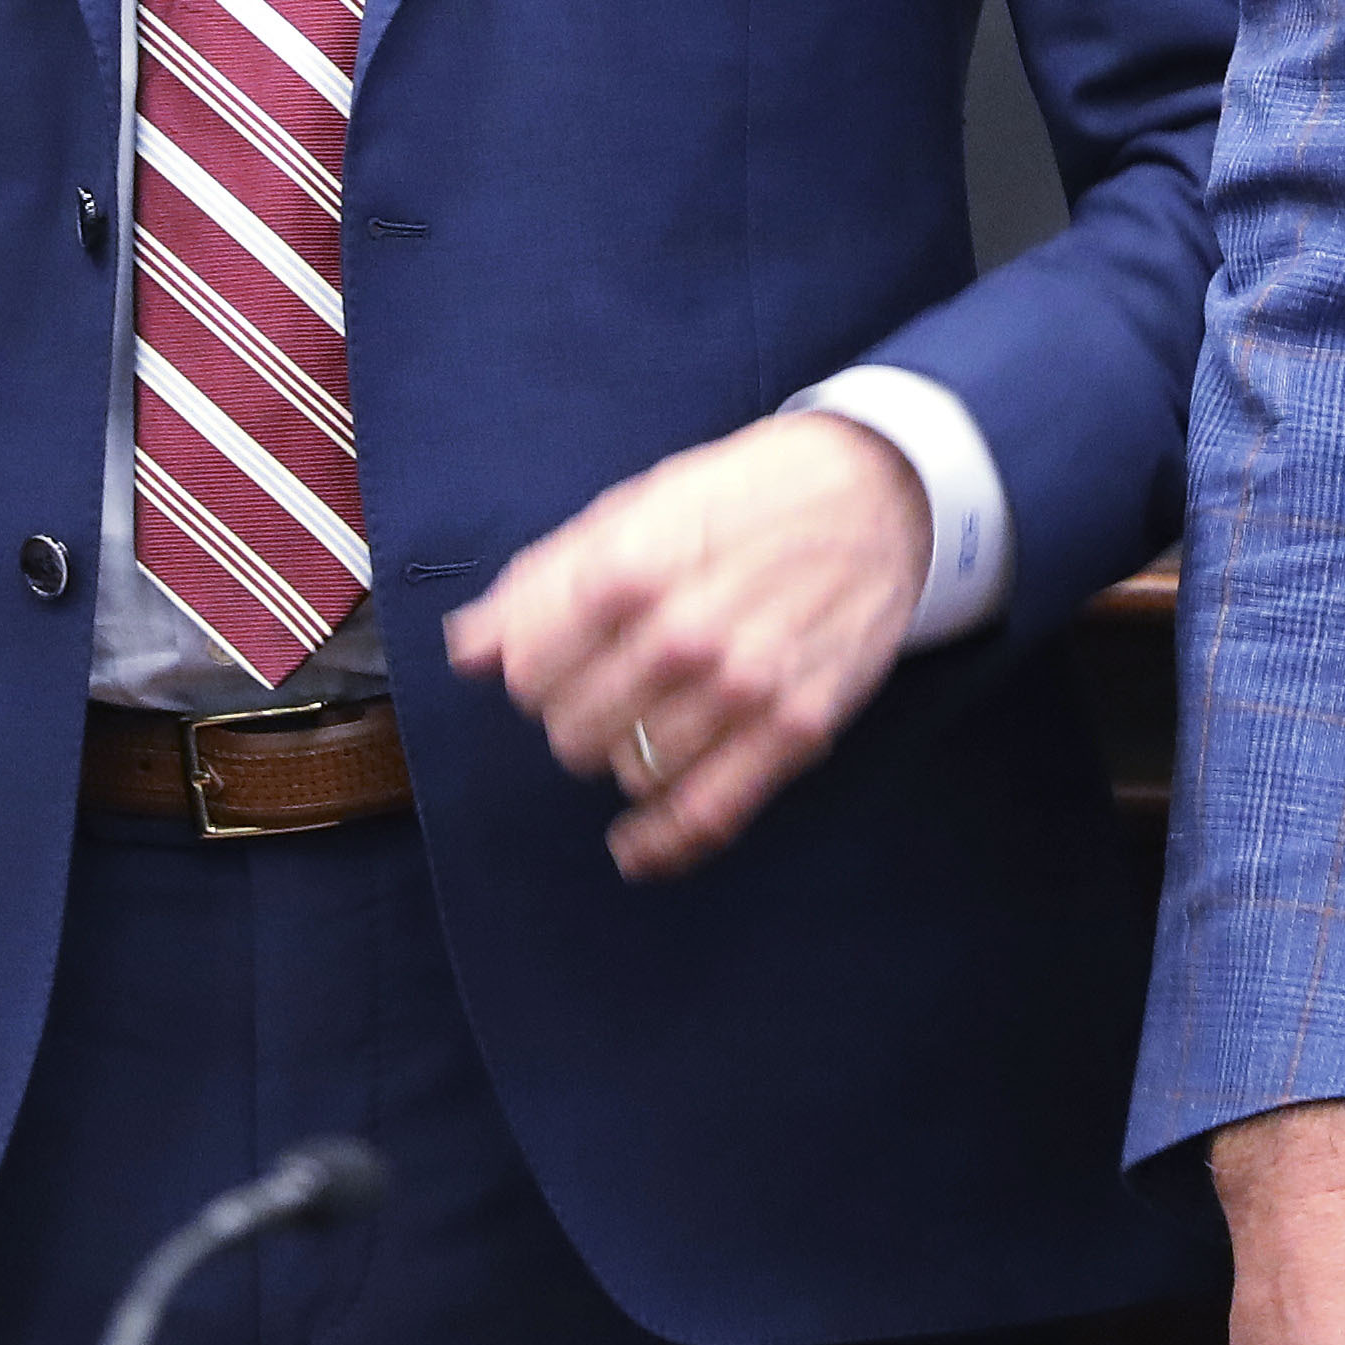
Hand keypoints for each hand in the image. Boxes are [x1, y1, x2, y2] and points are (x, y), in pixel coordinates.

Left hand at [438, 410, 928, 879]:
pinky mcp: (797, 729)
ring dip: (622, 757)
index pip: (528, 672)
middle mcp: (684, 634)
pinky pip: (708, 816)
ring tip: (643, 723)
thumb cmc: (742, 496)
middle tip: (602, 691)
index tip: (550, 666)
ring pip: (632, 771)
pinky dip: (662, 846)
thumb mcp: (634, 508)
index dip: (529, 676)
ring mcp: (745, 688)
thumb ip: (542, 581)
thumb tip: (468, 652)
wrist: (876, 494)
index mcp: (632, 569)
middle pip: (573, 731)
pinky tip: (635, 850)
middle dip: (572, 718)